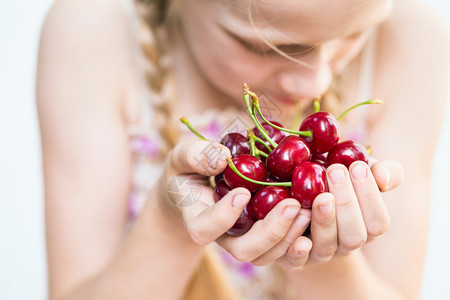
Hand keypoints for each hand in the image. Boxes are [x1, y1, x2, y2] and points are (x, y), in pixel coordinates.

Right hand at [158, 139, 310, 265]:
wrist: (196, 187)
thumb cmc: (187, 170)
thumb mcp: (183, 157)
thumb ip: (196, 155)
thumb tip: (223, 158)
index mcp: (198, 220)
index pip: (205, 230)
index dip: (223, 217)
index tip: (242, 192)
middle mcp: (223, 237)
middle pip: (244, 250)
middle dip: (271, 232)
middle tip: (293, 205)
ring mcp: (244, 238)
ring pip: (267, 254)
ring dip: (289, 235)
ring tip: (308, 208)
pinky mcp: (263, 235)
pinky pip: (281, 246)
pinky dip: (299, 233)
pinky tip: (313, 210)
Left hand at [276, 160, 402, 269]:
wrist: (296, 203)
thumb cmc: (334, 183)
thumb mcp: (357, 173)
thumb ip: (381, 172)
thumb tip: (382, 175)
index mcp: (365, 228)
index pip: (377, 222)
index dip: (370, 196)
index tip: (357, 166)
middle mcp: (344, 245)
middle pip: (354, 236)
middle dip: (347, 204)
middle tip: (335, 171)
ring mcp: (318, 254)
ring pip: (326, 246)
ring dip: (324, 221)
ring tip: (320, 195)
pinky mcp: (293, 259)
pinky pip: (296, 260)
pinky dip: (298, 248)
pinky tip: (299, 225)